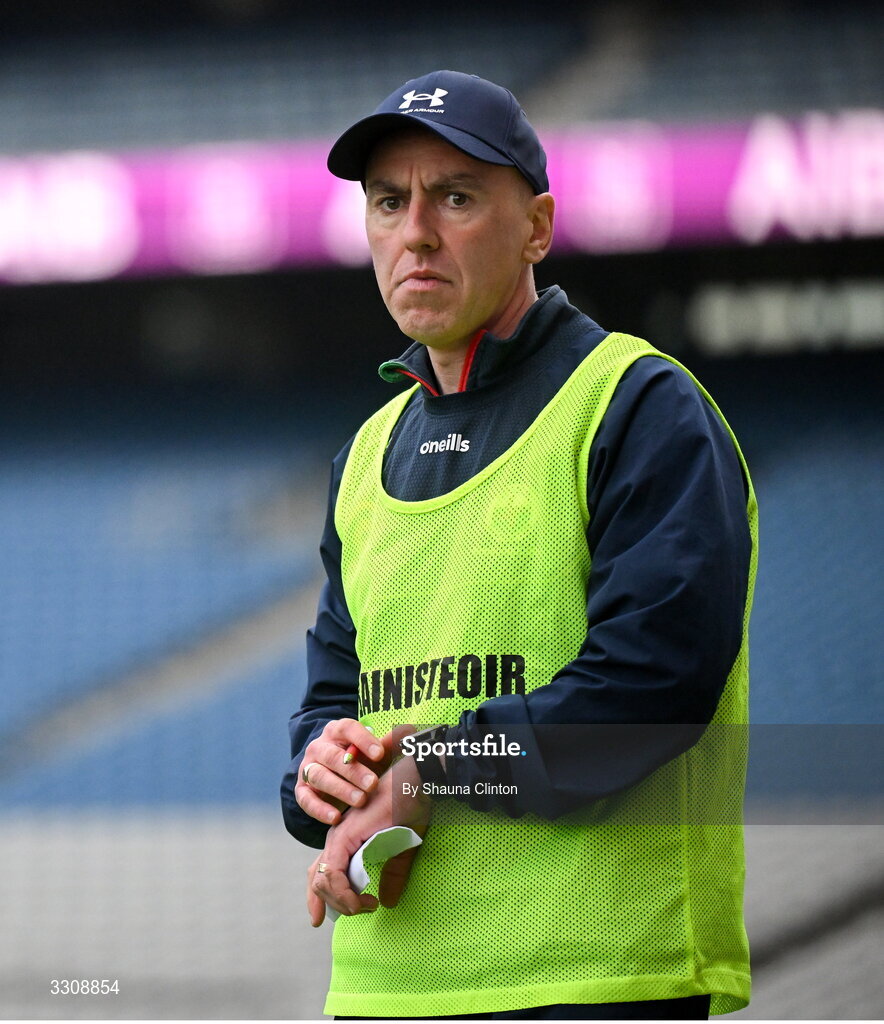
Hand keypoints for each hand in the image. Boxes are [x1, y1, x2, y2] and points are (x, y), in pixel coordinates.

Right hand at [295, 718, 388, 825]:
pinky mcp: (302, 790)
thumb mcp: (375, 752)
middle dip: (353, 771)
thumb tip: (409, 731)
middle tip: (372, 784)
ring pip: (319, 776)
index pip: (347, 729)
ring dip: (340, 789)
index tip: (380, 754)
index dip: (363, 740)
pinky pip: (306, 799)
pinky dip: (320, 809)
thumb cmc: (361, 761)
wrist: (335, 774)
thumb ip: (390, 744)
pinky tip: (336, 818)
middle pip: (332, 756)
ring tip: (360, 801)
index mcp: (338, 731)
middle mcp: (320, 746)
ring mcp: (308, 767)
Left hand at [307, 754, 431, 925]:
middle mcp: (336, 838)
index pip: (320, 873)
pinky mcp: (345, 836)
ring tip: (368, 905)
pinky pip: (333, 873)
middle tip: (359, 912)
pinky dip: (346, 894)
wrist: (414, 783)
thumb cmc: (410, 809)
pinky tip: (367, 900)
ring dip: (342, 902)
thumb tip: (387, 902)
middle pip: (317, 881)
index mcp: (345, 840)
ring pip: (322, 881)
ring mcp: (338, 836)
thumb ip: (391, 874)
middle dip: (333, 904)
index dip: (316, 899)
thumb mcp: (402, 849)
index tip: (319, 921)